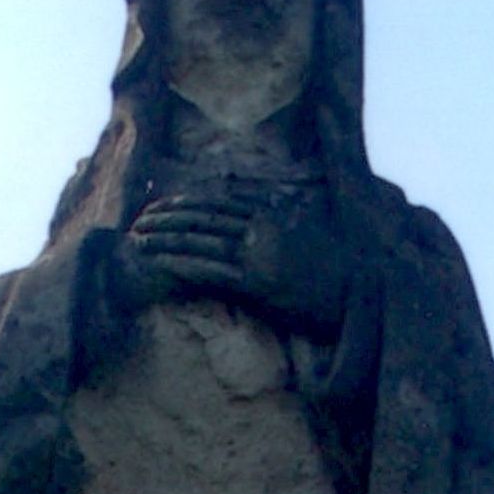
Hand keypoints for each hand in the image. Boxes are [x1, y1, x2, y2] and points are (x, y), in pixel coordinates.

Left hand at [112, 186, 347, 337]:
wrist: (353, 291)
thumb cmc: (332, 266)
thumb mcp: (306, 229)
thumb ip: (279, 213)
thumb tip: (262, 204)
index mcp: (270, 213)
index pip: (218, 202)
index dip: (186, 203)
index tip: (162, 205)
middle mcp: (260, 228)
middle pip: (204, 217)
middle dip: (168, 218)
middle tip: (139, 221)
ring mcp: (258, 254)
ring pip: (202, 241)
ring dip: (167, 240)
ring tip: (140, 241)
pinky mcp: (257, 283)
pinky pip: (212, 270)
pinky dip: (183, 263)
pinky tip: (161, 262)